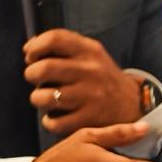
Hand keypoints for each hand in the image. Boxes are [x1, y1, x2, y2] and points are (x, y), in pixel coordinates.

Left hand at [18, 29, 143, 135]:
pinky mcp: (89, 119)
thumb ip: (63, 46)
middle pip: (45, 68)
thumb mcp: (90, 53)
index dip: (35, 47)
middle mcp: (90, 70)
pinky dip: (48, 121)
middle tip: (33, 78)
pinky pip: (56, 122)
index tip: (31, 56)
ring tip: (43, 98)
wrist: (132, 103)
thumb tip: (29, 47)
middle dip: (30, 74)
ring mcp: (90, 96)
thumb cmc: (101, 76)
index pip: (55, 38)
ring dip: (37, 98)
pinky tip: (53, 116)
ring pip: (46, 97)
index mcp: (89, 50)